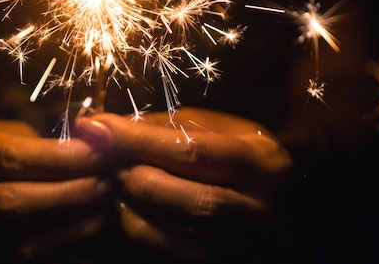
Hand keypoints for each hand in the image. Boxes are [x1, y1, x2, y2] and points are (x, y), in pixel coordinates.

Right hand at [0, 117, 109, 260]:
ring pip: (24, 240)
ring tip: (109, 200)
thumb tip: (81, 151)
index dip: (63, 156)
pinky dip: (64, 246)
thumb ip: (22, 141)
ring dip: (76, 220)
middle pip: (19, 201)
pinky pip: (25, 261)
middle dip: (76, 189)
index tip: (104, 149)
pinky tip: (90, 228)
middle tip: (115, 176)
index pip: (10, 157)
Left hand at [75, 108, 292, 261]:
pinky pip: (169, 254)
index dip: (138, 140)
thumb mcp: (215, 128)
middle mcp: (260, 212)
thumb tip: (108, 127)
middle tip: (100, 158)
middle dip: (134, 176)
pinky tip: (123, 206)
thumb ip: (167, 127)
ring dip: (131, 205)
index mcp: (263, 163)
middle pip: (188, 199)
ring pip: (176, 235)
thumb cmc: (239, 155)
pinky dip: (137, 229)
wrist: (282, 203)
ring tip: (109, 180)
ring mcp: (242, 247)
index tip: (96, 128)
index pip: (193, 152)